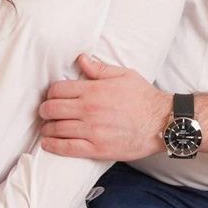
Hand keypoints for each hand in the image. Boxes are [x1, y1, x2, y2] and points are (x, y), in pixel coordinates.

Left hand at [38, 53, 168, 160]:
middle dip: (44, 110)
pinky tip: (47, 143)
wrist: (162, 122)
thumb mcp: (123, 75)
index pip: (57, 90)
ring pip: (56, 128)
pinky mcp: (97, 148)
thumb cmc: (144, 97)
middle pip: (52, 109)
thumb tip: (80, 58)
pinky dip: (53, 145)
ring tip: (46, 128)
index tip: (51, 97)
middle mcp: (89, 110)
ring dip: (47, 128)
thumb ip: (99, 68)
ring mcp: (92, 130)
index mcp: (93, 90)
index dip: (50, 93)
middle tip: (45, 112)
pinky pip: (68, 148)